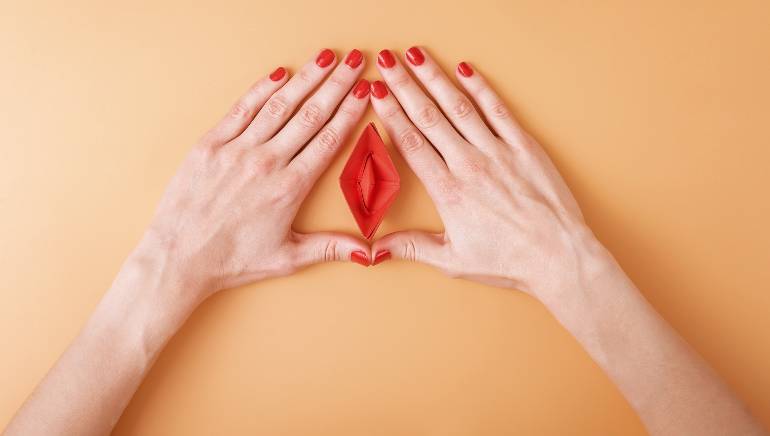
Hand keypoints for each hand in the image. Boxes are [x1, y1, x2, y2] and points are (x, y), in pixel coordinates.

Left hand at [135, 48, 371, 302]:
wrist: (179, 258)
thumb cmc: (232, 261)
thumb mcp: (288, 258)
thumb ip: (332, 248)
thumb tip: (370, 253)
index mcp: (290, 188)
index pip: (328, 139)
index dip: (349, 112)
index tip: (365, 92)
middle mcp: (266, 163)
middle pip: (310, 114)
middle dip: (337, 84)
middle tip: (355, 62)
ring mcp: (236, 150)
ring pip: (279, 105)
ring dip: (306, 78)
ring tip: (326, 58)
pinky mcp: (210, 145)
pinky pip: (242, 109)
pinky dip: (262, 89)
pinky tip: (280, 74)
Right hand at [369, 47, 606, 300]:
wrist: (559, 257)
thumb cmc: (509, 262)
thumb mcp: (453, 261)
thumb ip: (411, 247)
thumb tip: (373, 249)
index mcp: (449, 191)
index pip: (411, 143)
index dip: (390, 114)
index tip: (376, 93)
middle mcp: (470, 165)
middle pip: (429, 117)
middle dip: (404, 85)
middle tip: (386, 60)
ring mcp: (498, 152)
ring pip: (459, 107)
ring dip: (435, 78)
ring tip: (416, 56)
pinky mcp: (525, 147)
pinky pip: (499, 110)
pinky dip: (481, 88)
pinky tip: (465, 70)